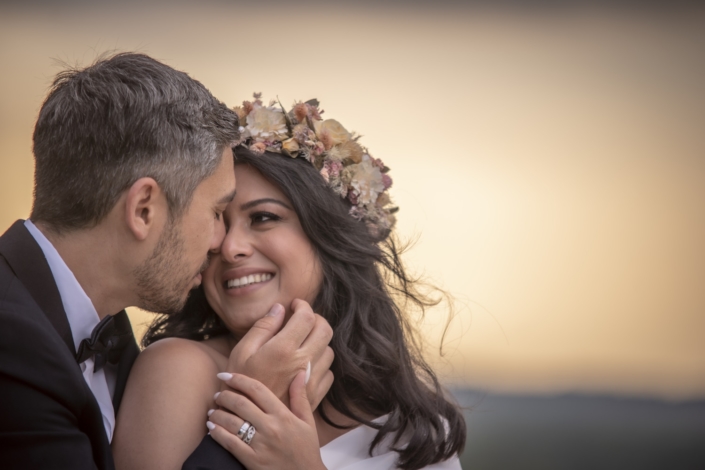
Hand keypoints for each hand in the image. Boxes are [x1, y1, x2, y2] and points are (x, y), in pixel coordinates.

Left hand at [208, 372, 327, 469]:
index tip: (226, 374)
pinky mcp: (252, 461)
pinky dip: (217, 433)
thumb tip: (301, 372)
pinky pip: (229, 443)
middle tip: (218, 394)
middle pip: (240, 404)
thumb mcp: (307, 421)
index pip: (257, 390)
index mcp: (283, 415)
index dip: (239, 379)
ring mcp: (260, 445)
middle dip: (224, 395)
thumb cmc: (307, 449)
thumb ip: (300, 396)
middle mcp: (270, 427)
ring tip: (212, 411)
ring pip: (232, 422)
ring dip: (217, 414)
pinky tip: (211, 428)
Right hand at [224, 299, 333, 408]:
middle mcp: (303, 362)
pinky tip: (306, 365)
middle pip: (325, 330)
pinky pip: (328, 372)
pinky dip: (321, 364)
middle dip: (316, 319)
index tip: (295, 305)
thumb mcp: (242, 351)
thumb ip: (263, 327)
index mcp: (284, 349)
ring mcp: (312, 380)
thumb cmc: (239, 384)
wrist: (246, 422)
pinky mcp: (315, 395)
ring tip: (302, 342)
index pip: (307, 316)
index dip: (303, 305)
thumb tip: (280, 308)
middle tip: (302, 319)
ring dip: (318, 342)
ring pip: (329, 350)